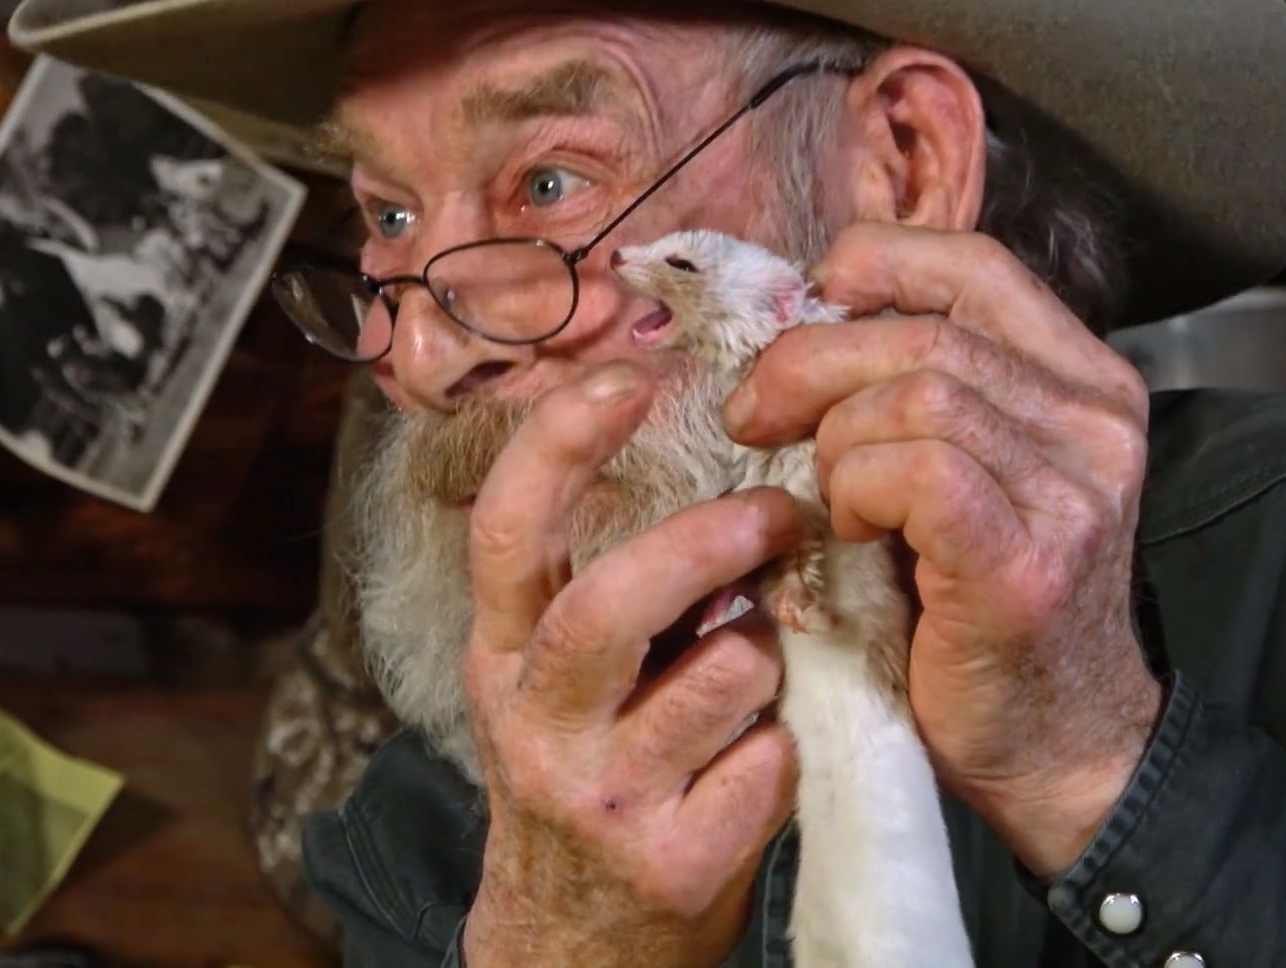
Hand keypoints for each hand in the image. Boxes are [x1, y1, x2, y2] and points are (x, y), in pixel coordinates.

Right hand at [462, 363, 800, 966]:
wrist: (574, 946)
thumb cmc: (586, 774)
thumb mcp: (558, 682)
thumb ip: (603, 589)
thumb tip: (703, 474)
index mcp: (501, 655)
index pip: (508, 529)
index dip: (561, 443)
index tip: (627, 375)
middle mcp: (536, 722)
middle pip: (611, 604)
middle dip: (706, 543)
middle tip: (774, 514)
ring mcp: (603, 797)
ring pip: (725, 673)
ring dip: (765, 654)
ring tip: (752, 674)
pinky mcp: (676, 863)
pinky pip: (770, 760)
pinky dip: (784, 745)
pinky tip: (757, 761)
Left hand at [724, 223, 1162, 877]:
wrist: (1052, 748)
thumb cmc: (980, 605)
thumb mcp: (962, 471)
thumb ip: (913, 390)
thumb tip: (797, 318)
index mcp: (1084, 382)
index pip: (972, 263)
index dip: (874, 265)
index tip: (808, 314)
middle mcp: (1095, 423)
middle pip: (922, 330)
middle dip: (808, 364)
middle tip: (752, 418)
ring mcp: (1072, 492)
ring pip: (914, 394)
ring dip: (834, 444)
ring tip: (828, 499)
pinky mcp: (1027, 561)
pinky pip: (914, 469)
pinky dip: (857, 491)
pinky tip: (852, 534)